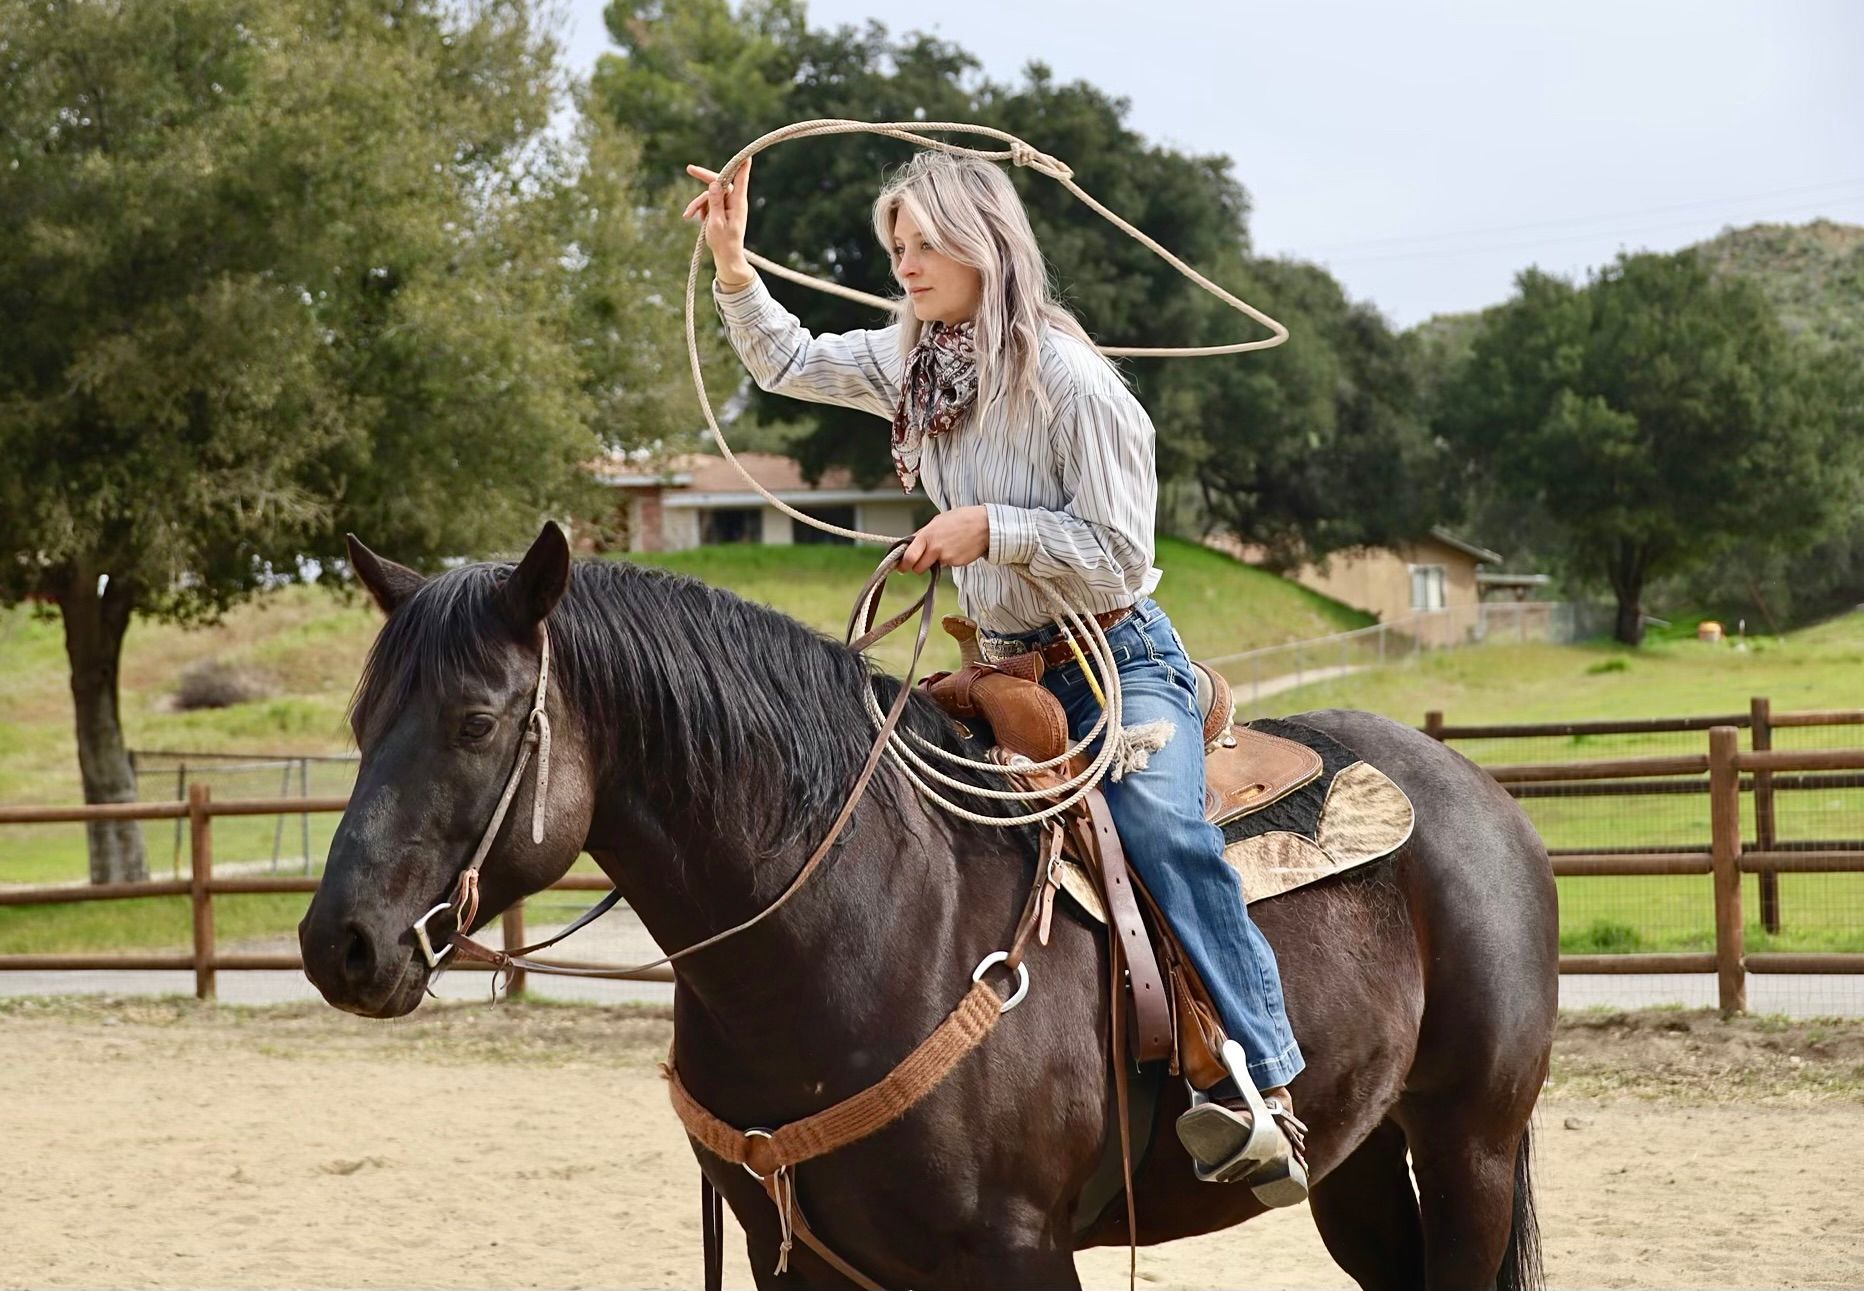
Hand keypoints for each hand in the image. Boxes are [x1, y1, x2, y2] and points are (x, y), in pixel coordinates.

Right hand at [682, 157, 753, 286]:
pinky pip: (708, 202)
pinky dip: (700, 209)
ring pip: (710, 194)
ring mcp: (727, 204)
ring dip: (697, 204)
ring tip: (687, 216)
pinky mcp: (721, 208)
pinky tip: (692, 218)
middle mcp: (734, 200)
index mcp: (737, 203)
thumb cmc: (724, 242)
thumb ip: (715, 203)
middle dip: (704, 177)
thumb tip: (715, 183)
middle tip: (689, 169)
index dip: (742, 166)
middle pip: (720, 181)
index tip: (747, 155)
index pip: (741, 180)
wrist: (726, 256)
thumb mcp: (716, 223)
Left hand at [899, 507, 989, 573]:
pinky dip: (948, 560)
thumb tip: (909, 543)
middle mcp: (935, 548)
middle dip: (917, 567)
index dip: (903, 564)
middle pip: (918, 568)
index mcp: (927, 535)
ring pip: (933, 567)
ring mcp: (946, 557)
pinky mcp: (956, 563)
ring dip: (934, 563)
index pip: (909, 557)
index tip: (900, 567)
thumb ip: (923, 534)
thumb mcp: (937, 521)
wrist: (984, 525)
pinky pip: (946, 565)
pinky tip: (956, 548)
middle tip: (919, 563)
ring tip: (944, 548)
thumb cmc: (960, 519)